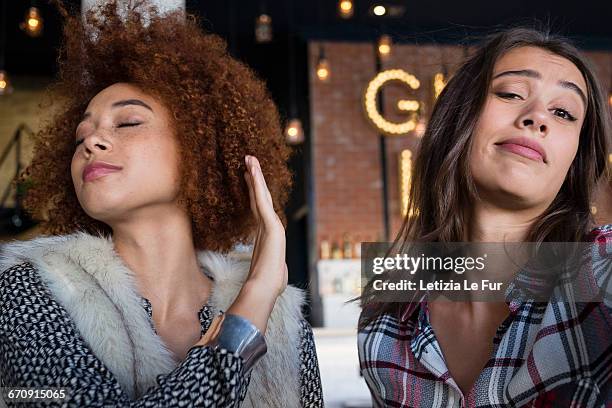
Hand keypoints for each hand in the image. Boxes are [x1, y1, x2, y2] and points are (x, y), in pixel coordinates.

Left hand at [226, 155, 287, 333]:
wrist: (266, 286)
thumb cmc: (265, 282)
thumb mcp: (262, 271)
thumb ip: (262, 267)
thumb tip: (257, 276)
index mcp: (265, 233)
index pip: (257, 207)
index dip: (253, 191)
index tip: (247, 176)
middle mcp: (269, 225)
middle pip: (261, 196)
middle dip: (255, 178)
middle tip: (249, 160)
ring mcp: (271, 225)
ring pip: (261, 194)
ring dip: (256, 176)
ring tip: (250, 160)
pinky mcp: (271, 226)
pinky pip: (261, 200)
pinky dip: (257, 185)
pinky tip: (252, 172)